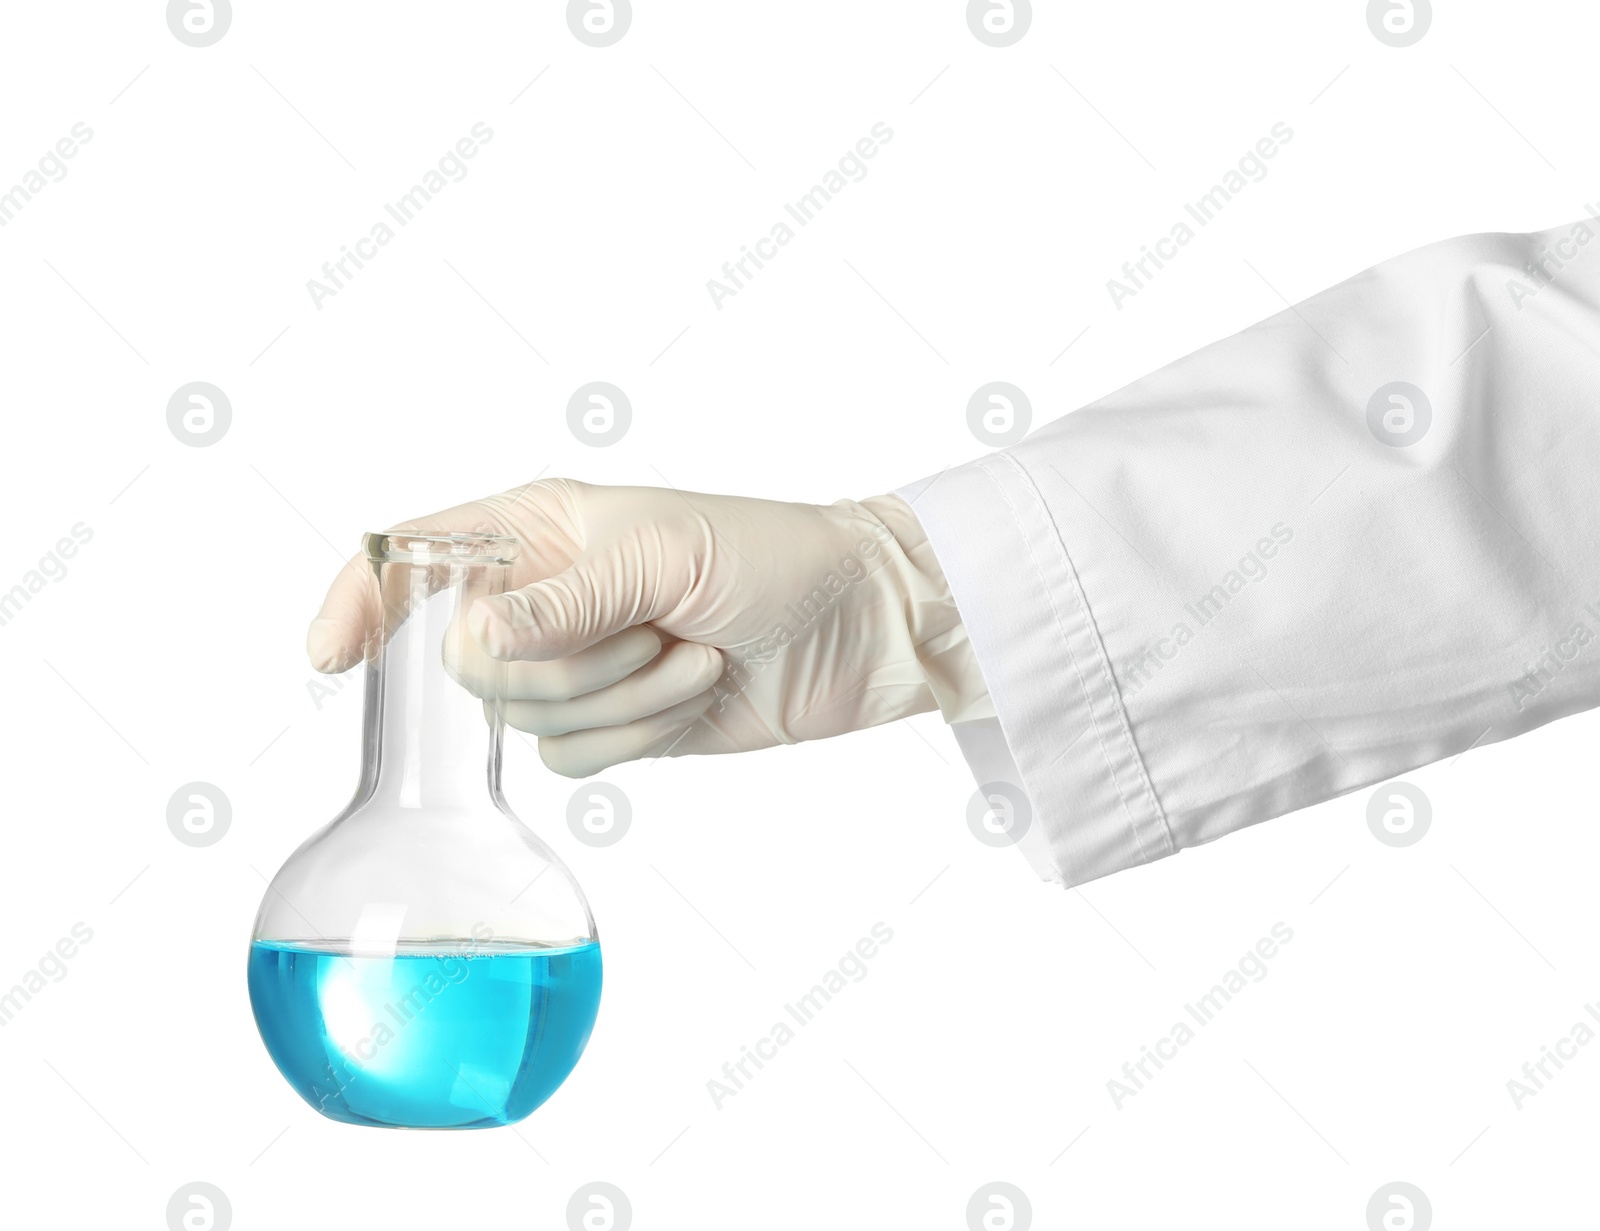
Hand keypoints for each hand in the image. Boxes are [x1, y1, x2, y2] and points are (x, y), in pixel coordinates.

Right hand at [307, 479, 988, 776]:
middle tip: (652, 630)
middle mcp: (540, 596)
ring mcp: (574, 666)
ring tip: (690, 653)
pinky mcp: (611, 725)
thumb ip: (562, 601)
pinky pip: (570, 760)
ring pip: (521, 719)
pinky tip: (692, 693)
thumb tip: (470, 640)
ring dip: (621, 698)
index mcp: (536, 527)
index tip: (330, 657)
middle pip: (469, 664)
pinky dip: (635, 737)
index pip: (411, 558)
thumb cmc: (771, 556)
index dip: (358, 601)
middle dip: (568, 665)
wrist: (854, 627)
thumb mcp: (664, 555)